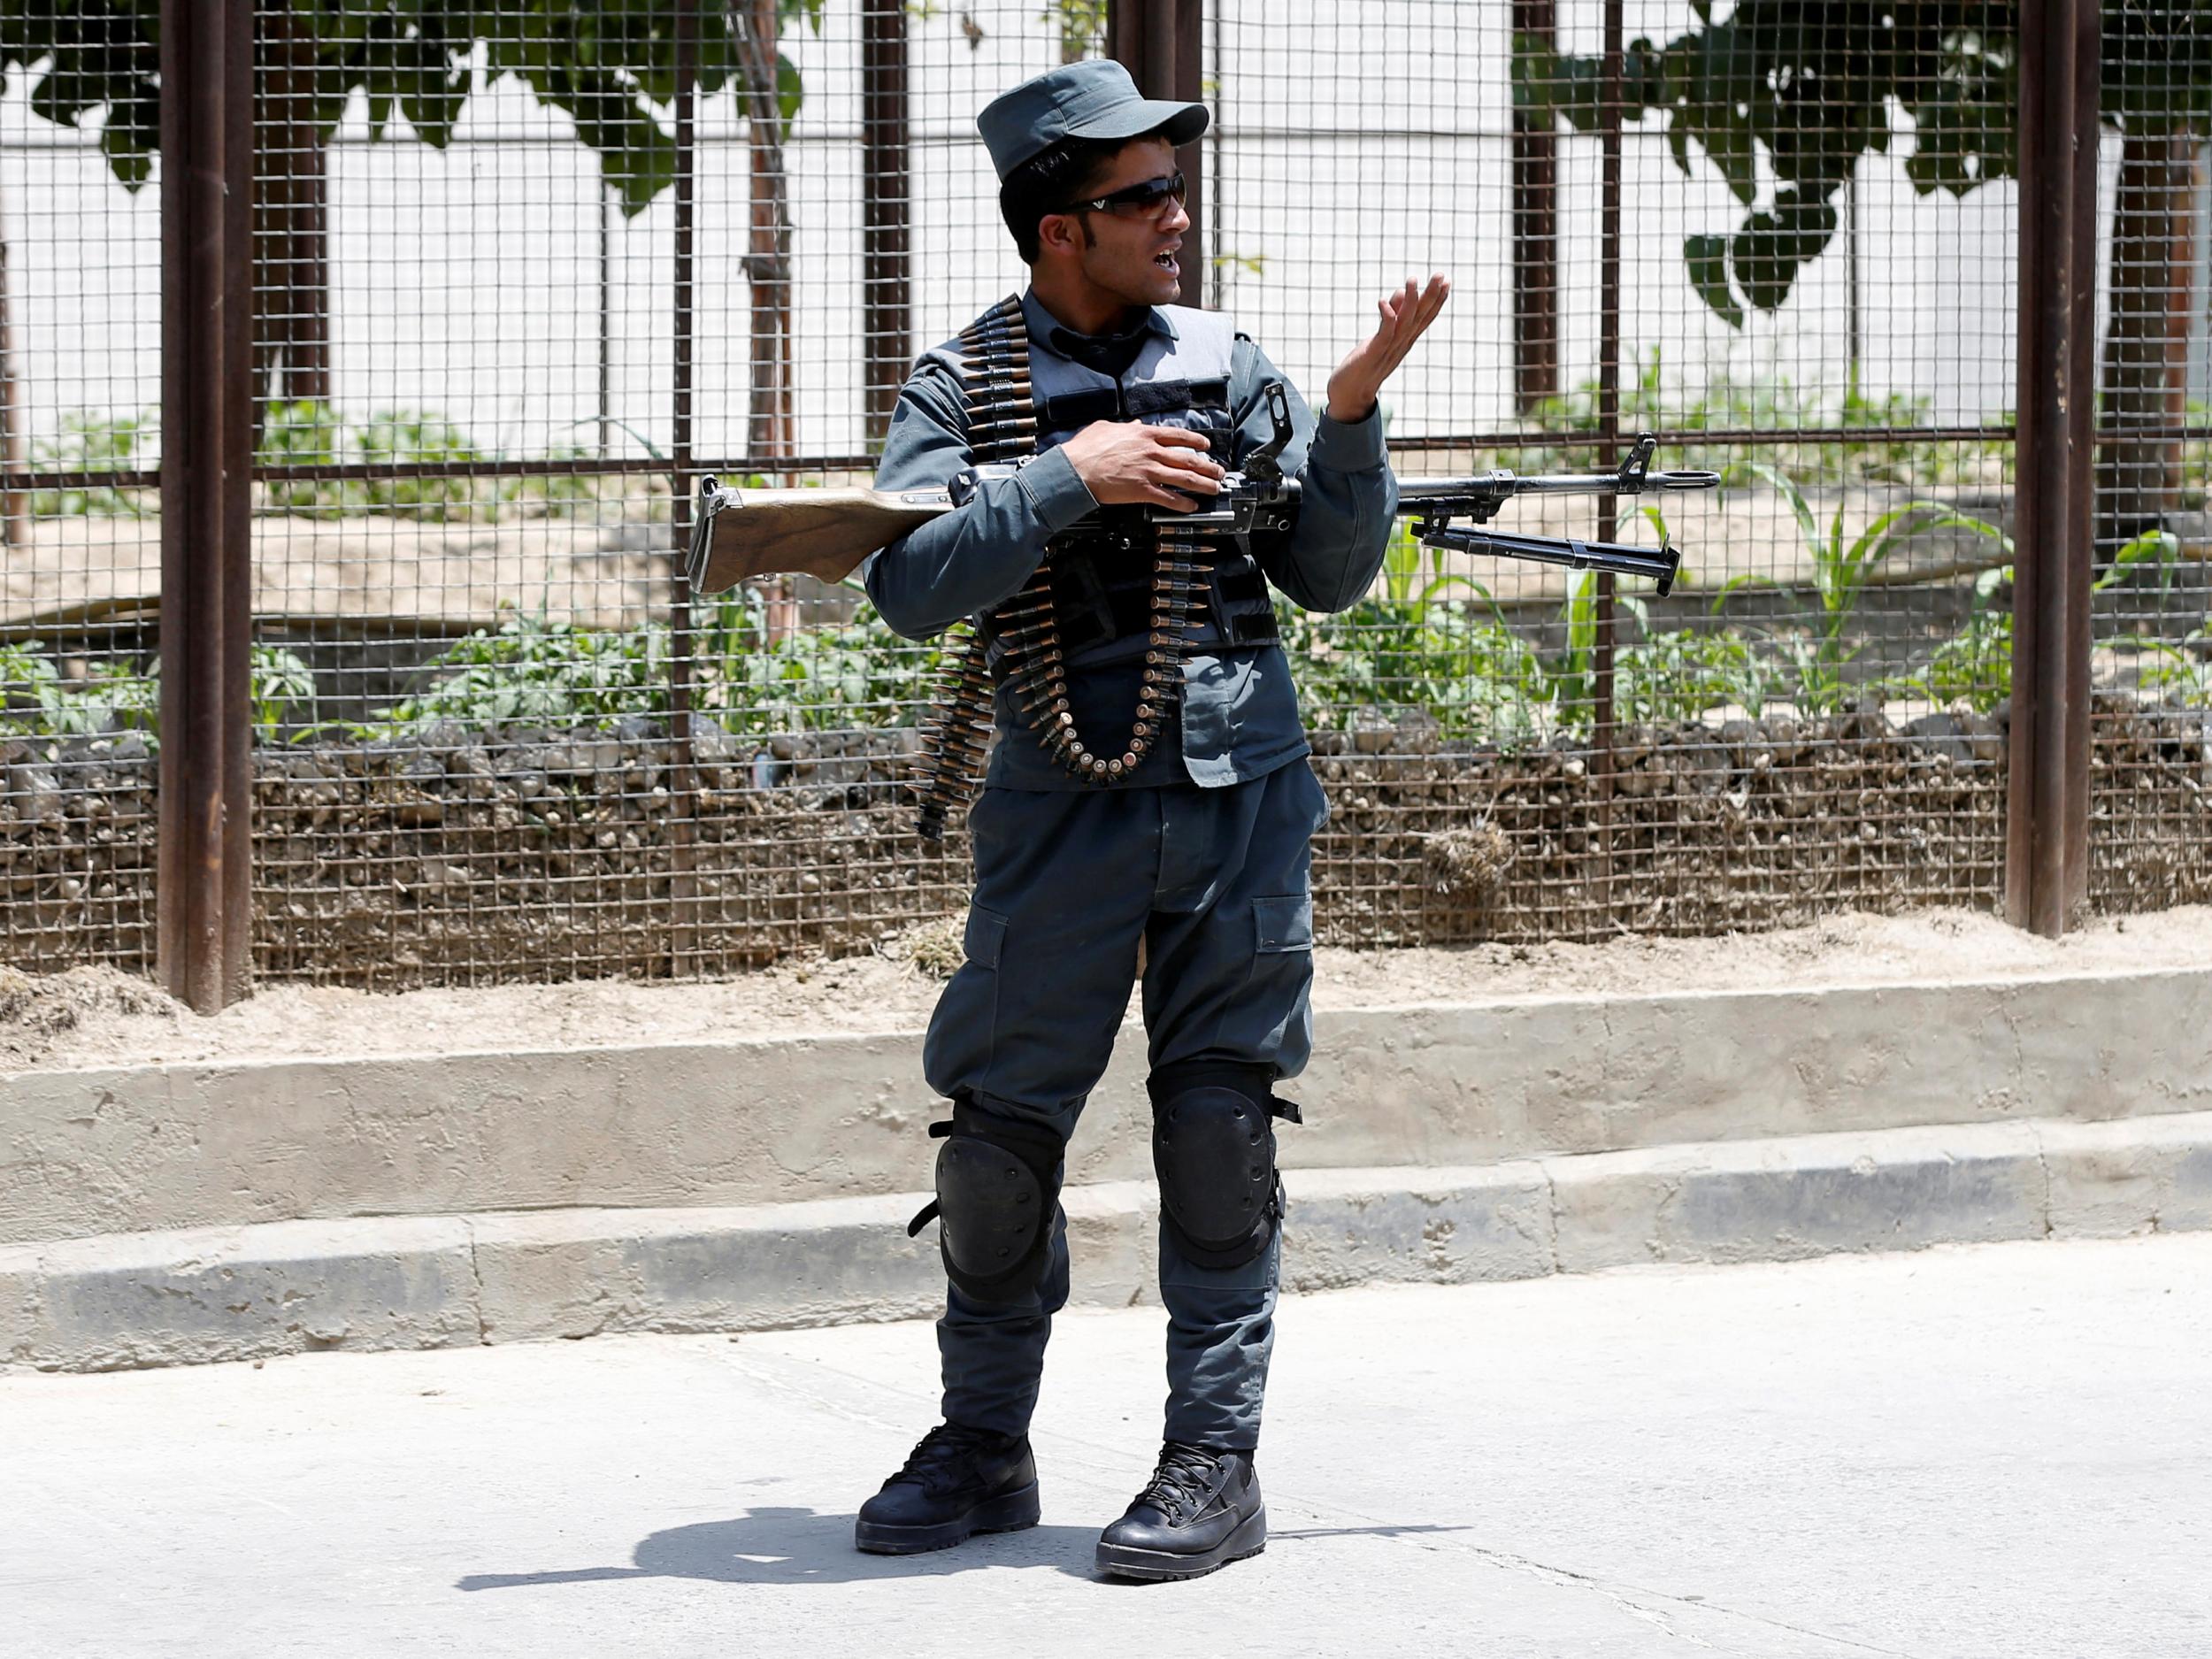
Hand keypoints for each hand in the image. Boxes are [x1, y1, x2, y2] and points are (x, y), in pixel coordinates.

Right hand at [1058, 420, 1225, 511]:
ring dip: (1203, 484)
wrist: (1075, 469)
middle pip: (1188, 458)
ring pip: (1185, 478)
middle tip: (1218, 471)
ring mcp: (1149, 471)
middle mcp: (1151, 451)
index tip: (1206, 446)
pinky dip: (1183, 503)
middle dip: (1208, 466)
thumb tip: (1135, 423)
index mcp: (1143, 433)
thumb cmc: (1085, 450)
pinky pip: (1169, 498)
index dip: (1196, 442)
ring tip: (1214, 488)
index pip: (1178, 436)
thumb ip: (1125, 426)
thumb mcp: (1106, 427)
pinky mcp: (1143, 490)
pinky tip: (1192, 506)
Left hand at [1326, 274, 1451, 423]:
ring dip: (1410, 301)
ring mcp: (1388, 350)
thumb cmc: (1364, 365)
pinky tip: (1384, 301)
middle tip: (1441, 275)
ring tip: (1413, 280)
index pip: (1424, 318)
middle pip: (1420, 318)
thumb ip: (1391, 316)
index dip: (1437, 301)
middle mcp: (1400, 345)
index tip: (1447, 282)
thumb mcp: (1380, 337)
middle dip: (1432, 296)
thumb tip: (1399, 292)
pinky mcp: (1372, 354)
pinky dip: (1386, 318)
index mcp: (1404, 341)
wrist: (1350, 396)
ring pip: (1404, 323)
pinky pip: (1383, 334)